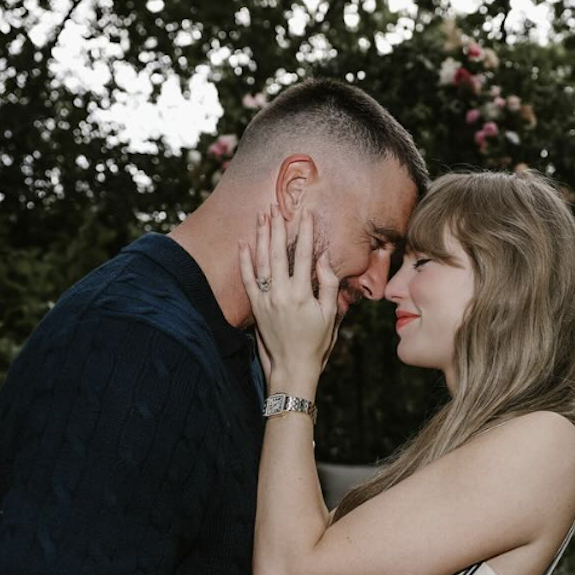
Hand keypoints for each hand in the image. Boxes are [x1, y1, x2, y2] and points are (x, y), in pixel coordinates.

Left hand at [238, 205, 339, 390]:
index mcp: (302, 295)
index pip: (305, 256)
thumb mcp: (330, 315)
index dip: (305, 232)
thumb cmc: (316, 343)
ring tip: (262, 216)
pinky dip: (244, 260)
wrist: (292, 368)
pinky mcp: (256, 307)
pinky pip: (247, 279)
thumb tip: (323, 258)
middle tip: (276, 206)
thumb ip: (327, 285)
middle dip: (277, 227)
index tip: (305, 214)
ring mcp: (266, 300)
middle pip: (278, 253)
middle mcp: (281, 294)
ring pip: (261, 261)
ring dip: (261, 236)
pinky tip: (244, 243)